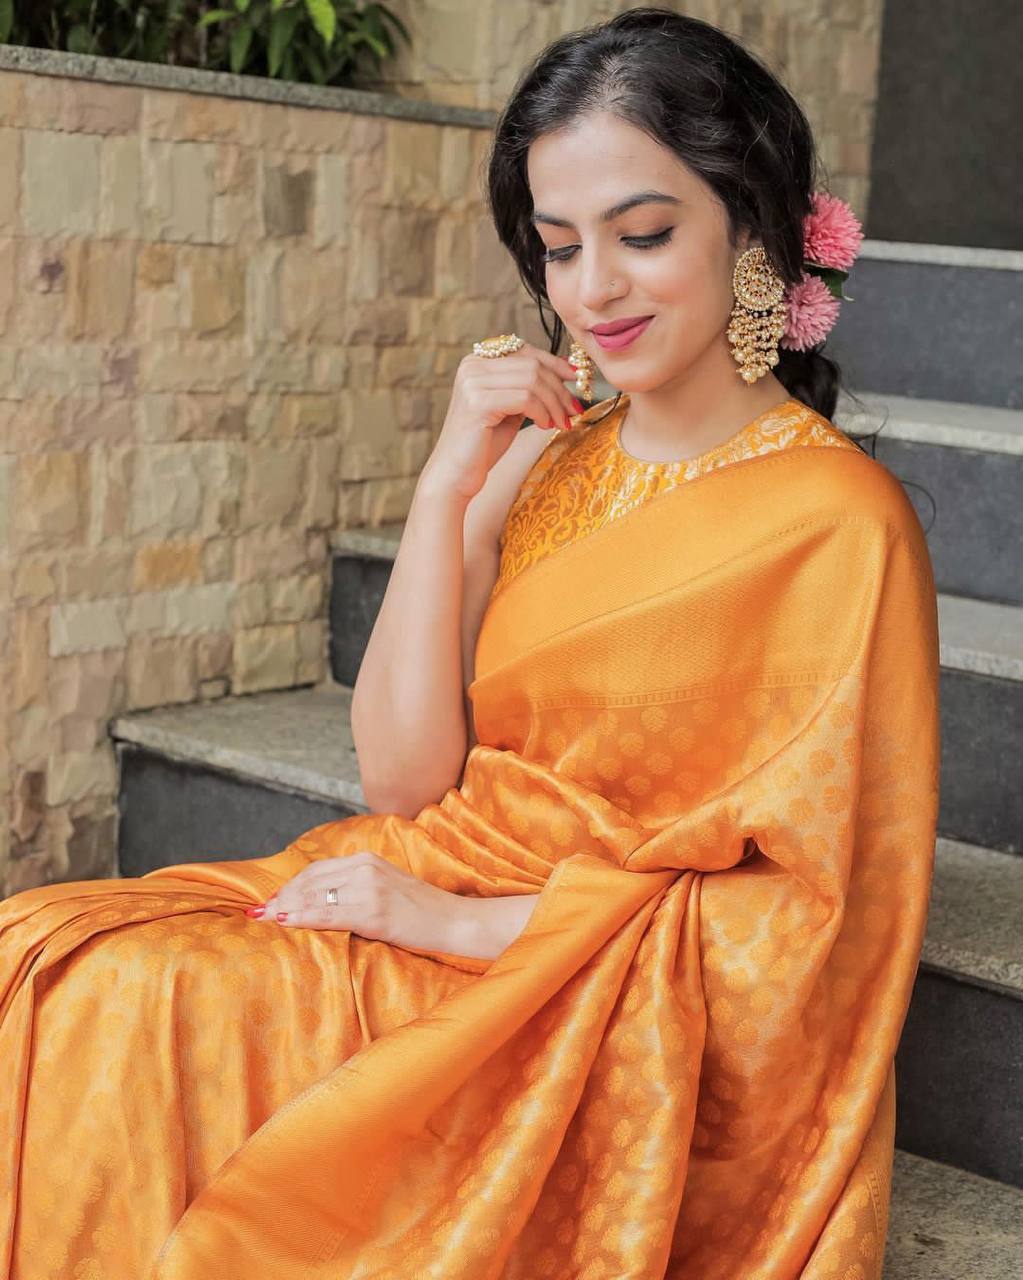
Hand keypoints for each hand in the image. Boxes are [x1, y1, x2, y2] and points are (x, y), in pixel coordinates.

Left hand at [249, 850, 471, 955]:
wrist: (455, 921)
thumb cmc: (422, 910)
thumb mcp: (388, 886)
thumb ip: (357, 886)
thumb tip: (320, 901)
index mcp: (368, 860)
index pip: (317, 870)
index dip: (291, 885)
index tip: (272, 900)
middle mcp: (366, 869)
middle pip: (311, 881)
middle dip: (283, 897)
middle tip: (259, 913)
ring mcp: (370, 890)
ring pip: (315, 897)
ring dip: (285, 908)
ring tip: (265, 920)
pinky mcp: (374, 913)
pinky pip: (329, 916)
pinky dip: (303, 918)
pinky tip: (286, 923)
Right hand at [421, 342, 583, 501]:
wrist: (456, 475)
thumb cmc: (484, 444)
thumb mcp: (510, 408)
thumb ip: (528, 388)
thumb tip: (567, 371)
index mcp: (477, 361)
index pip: (525, 352)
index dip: (555, 363)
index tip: (578, 378)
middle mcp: (472, 366)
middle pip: (532, 365)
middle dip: (559, 389)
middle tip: (574, 410)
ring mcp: (473, 382)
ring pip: (532, 380)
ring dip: (554, 403)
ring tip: (560, 422)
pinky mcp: (478, 403)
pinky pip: (525, 398)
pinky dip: (542, 412)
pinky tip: (544, 426)